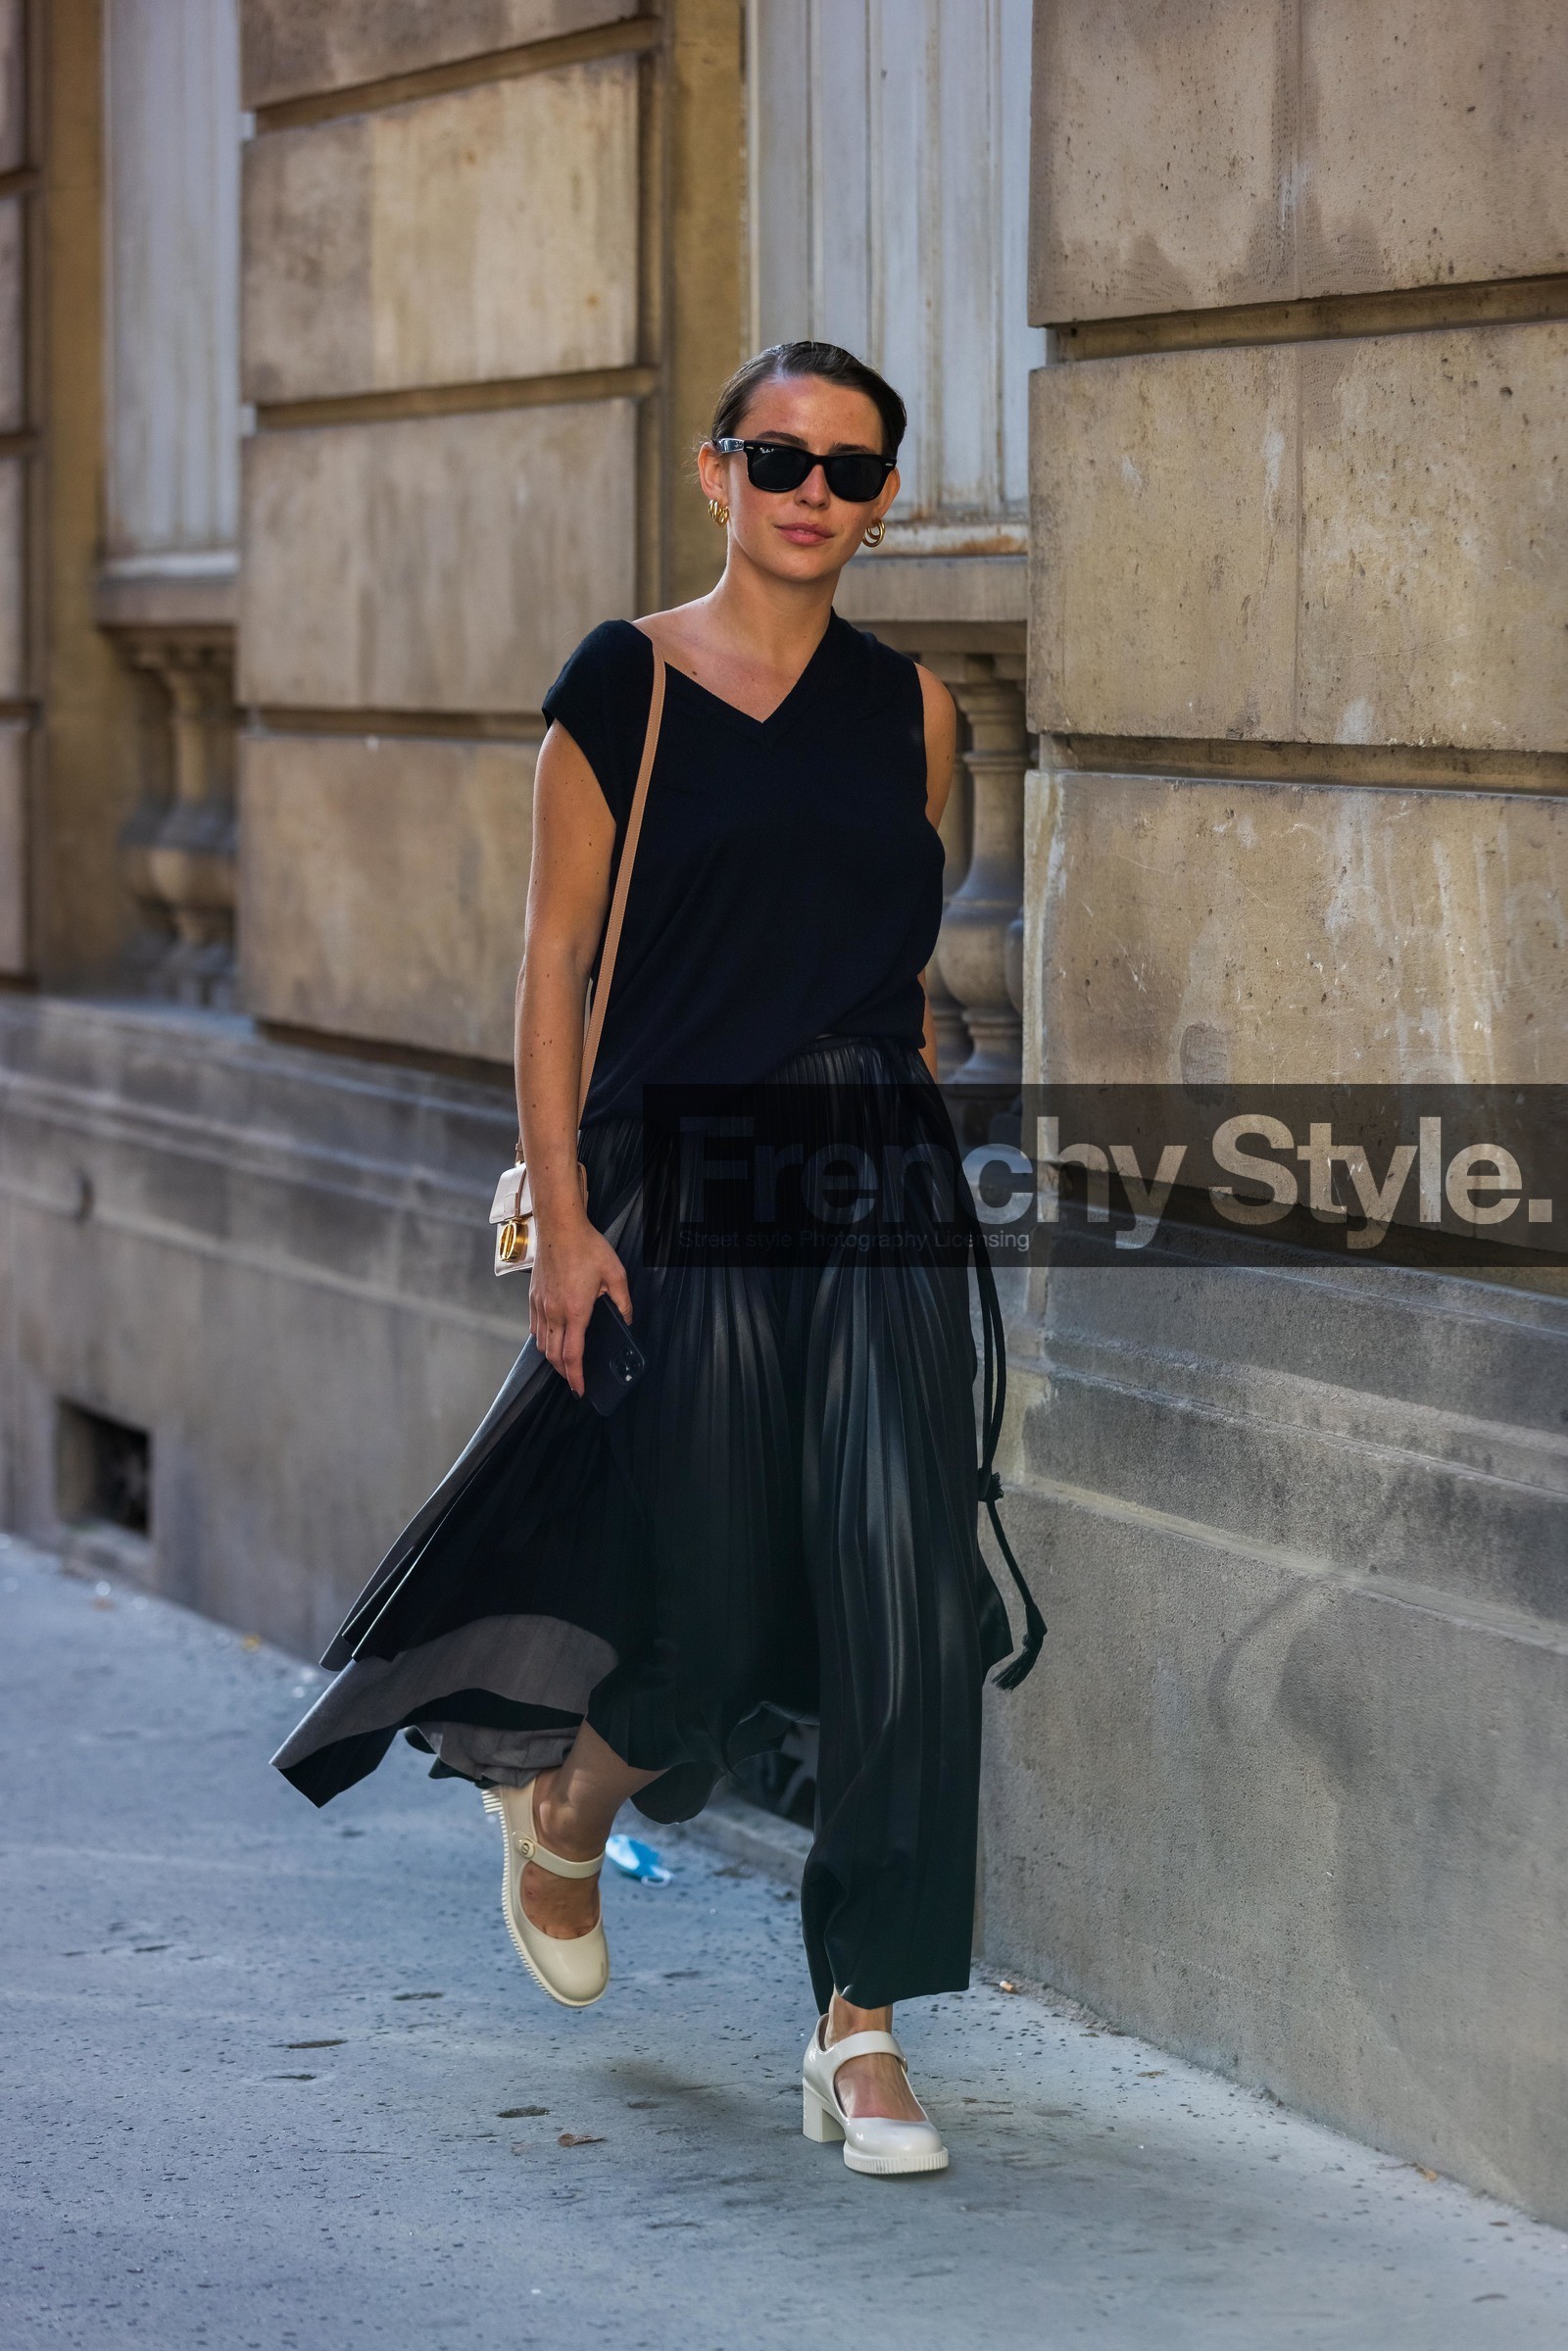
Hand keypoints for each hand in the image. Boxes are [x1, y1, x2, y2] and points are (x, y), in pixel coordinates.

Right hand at [527, 1213, 632, 1397]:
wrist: (560, 1226)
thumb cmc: (587, 1247)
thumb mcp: (616, 1274)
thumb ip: (623, 1302)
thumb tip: (627, 1320)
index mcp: (575, 1311)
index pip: (572, 1355)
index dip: (576, 1377)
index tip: (580, 1390)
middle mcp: (553, 1313)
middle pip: (554, 1356)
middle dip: (564, 1374)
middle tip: (575, 1381)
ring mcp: (540, 1305)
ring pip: (542, 1344)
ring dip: (553, 1358)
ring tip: (565, 1363)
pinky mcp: (533, 1298)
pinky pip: (535, 1328)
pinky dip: (543, 1340)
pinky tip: (552, 1338)